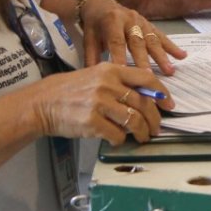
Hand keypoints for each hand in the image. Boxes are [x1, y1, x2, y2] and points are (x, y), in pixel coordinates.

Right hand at [28, 62, 172, 144]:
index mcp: (111, 70)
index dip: (161, 92)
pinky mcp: (91, 122)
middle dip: (154, 119)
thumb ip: (119, 83)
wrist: (42, 103)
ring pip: (133, 120)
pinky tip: (117, 140)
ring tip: (142, 137)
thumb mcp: (95, 76)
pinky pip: (116, 134)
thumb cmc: (70, 90)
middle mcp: (107, 84)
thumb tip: (146, 99)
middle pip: (143, 103)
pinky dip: (120, 140)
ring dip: (141, 132)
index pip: (146, 78)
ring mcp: (99, 103)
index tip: (169, 104)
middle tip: (156, 128)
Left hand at [78, 0, 186, 70]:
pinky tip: (182, 56)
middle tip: (149, 77)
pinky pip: (161, 36)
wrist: (101, 5)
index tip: (124, 74)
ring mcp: (142, 21)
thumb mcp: (88, 38)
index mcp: (112, 21)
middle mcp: (129, 19)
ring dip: (162, 56)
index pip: (117, 41)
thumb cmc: (94, 24)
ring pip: (152, 40)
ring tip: (170, 71)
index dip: (120, 57)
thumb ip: (91, 58)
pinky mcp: (149, 24)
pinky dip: (172, 47)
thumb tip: (95, 79)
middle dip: (144, 60)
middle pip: (138, 42)